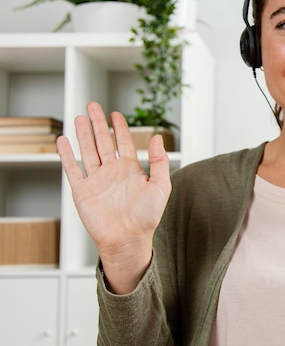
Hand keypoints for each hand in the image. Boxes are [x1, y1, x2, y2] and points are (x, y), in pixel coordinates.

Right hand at [56, 102, 171, 293]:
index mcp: (131, 170)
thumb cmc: (147, 217)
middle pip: (103, 141)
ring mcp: (97, 180)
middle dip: (98, 124)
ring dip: (83, 134)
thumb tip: (158, 136)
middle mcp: (113, 172)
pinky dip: (67, 155)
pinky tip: (63, 141)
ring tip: (79, 117)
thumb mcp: (161, 186)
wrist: (128, 239)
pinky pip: (73, 169)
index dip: (119, 128)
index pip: (123, 142)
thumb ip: (160, 161)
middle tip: (93, 106)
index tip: (116, 114)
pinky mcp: (82, 191)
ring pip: (88, 151)